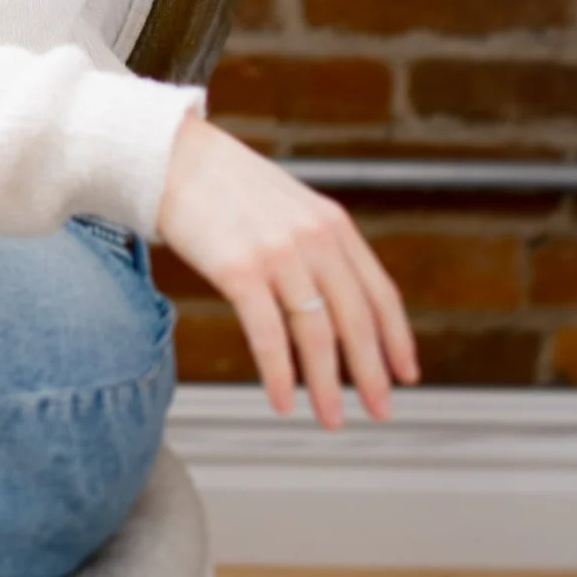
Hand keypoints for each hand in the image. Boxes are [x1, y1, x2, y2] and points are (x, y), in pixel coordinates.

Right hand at [154, 114, 418, 430]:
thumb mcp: (288, 207)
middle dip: (372, 374)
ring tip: (330, 418)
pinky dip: (279, 374)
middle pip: (356, 319)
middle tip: (381, 412)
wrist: (170, 158)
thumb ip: (315, 245)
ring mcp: (279, 253)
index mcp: (334, 224)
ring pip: (317, 333)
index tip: (406, 374)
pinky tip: (282, 400)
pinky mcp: (239, 269)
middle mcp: (315, 238)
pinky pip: (269, 334)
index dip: (397, 339)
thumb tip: (331, 299)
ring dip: (327, 385)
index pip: (381, 292)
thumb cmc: (223, 186)